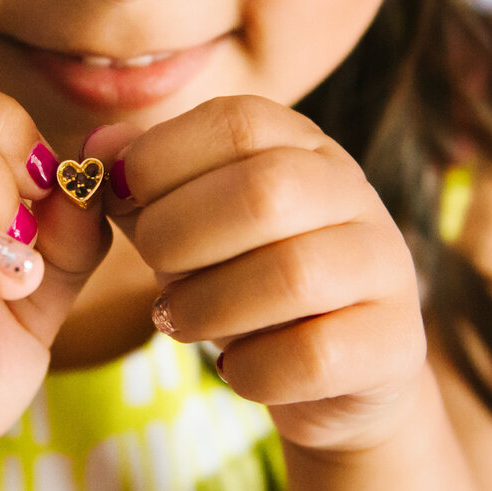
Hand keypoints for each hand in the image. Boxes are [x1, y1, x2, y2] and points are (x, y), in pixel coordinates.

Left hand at [100, 95, 426, 455]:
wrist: (333, 368)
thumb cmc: (244, 273)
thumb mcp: (189, 218)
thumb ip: (142, 183)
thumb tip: (97, 146)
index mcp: (299, 141)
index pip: (235, 121)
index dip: (161, 159)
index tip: (123, 200)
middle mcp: (352, 189)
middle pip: (265, 192)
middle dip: (180, 235)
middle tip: (153, 267)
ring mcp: (384, 263)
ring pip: (292, 276)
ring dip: (208, 305)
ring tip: (177, 319)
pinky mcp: (394, 342)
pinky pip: (316, 356)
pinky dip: (252, 368)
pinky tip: (234, 368)